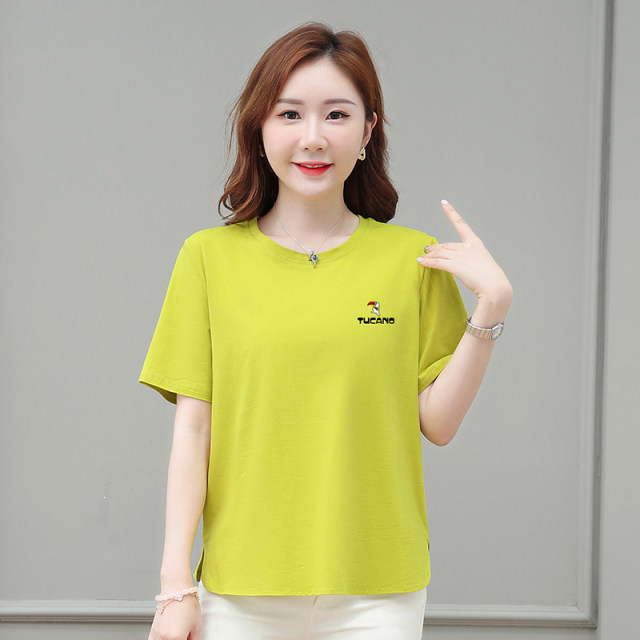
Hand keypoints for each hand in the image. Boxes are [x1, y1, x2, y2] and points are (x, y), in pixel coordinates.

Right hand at [148, 594, 201, 639]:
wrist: (177, 590)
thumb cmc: (187, 603)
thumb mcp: (197, 625)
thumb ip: (195, 639)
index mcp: (177, 638)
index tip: (189, 638)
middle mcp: (165, 638)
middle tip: (185, 634)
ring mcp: (157, 635)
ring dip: (171, 639)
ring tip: (176, 634)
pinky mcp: (152, 631)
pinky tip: (166, 637)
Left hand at [418, 200, 512, 318]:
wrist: (494, 287)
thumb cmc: (490, 279)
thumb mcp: (481, 263)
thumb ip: (469, 259)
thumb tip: (459, 262)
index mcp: (475, 242)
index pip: (461, 224)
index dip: (451, 212)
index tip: (444, 203)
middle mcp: (467, 246)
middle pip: (446, 245)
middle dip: (435, 248)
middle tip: (427, 250)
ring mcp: (461, 255)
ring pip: (439, 253)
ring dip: (429, 255)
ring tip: (422, 257)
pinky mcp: (455, 266)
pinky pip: (437, 262)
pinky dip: (427, 262)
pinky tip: (421, 262)